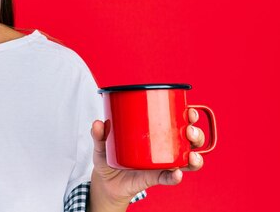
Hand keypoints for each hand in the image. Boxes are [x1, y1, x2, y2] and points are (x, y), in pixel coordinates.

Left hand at [90, 108, 205, 205]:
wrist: (105, 181)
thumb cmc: (109, 156)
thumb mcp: (102, 143)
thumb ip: (99, 134)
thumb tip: (98, 123)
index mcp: (155, 134)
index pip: (177, 122)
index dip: (188, 117)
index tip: (189, 112)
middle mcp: (163, 148)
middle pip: (189, 140)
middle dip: (196, 135)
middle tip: (189, 131)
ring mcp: (161, 164)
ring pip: (186, 160)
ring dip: (194, 158)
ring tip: (191, 156)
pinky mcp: (154, 178)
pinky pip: (168, 178)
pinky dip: (174, 177)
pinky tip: (176, 174)